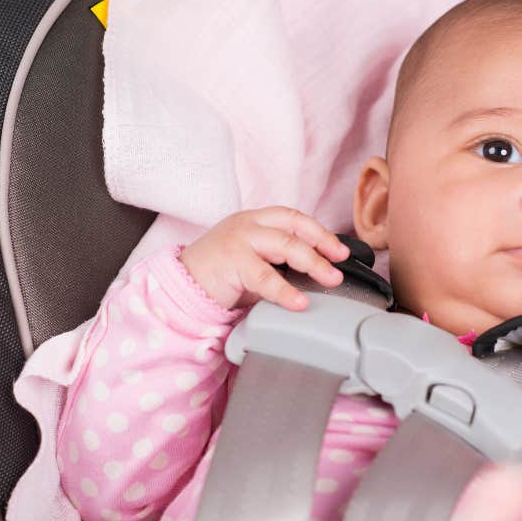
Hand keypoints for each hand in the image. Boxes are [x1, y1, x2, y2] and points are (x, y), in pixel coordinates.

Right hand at [179, 207, 349, 309]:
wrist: (181, 285)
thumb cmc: (220, 275)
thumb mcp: (255, 263)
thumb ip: (281, 263)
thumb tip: (318, 275)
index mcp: (255, 220)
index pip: (294, 218)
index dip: (320, 232)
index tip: (340, 250)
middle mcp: (248, 224)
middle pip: (294, 228)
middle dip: (322, 245)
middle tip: (339, 264)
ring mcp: (239, 239)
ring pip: (285, 246)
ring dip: (312, 263)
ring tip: (329, 280)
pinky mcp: (230, 260)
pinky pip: (265, 277)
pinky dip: (285, 291)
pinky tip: (298, 302)